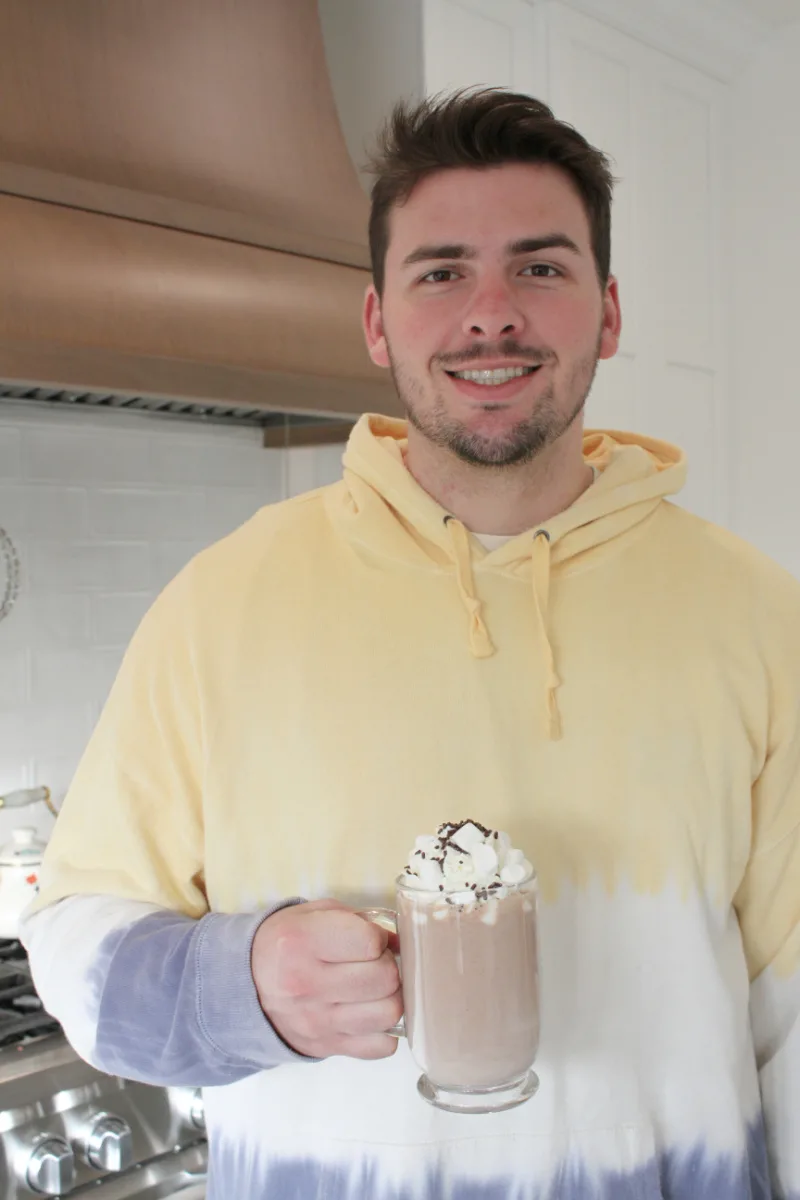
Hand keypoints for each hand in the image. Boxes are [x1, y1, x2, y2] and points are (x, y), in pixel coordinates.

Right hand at [251, 899, 401, 1059]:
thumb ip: (360, 921)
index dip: (377, 938)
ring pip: (389, 1013)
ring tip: (373, 988)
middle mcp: (307, 985)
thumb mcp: (314, 914)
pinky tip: (368, 1013)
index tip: (367, 939)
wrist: (245, 983)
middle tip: (372, 963)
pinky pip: (381, 1046)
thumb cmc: (286, 941)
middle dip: (387, 965)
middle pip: (385, 978)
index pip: (370, 942)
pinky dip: (383, 1030)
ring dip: (390, 997)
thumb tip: (400, 942)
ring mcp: (317, 1022)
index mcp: (301, 942)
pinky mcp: (325, 1047)